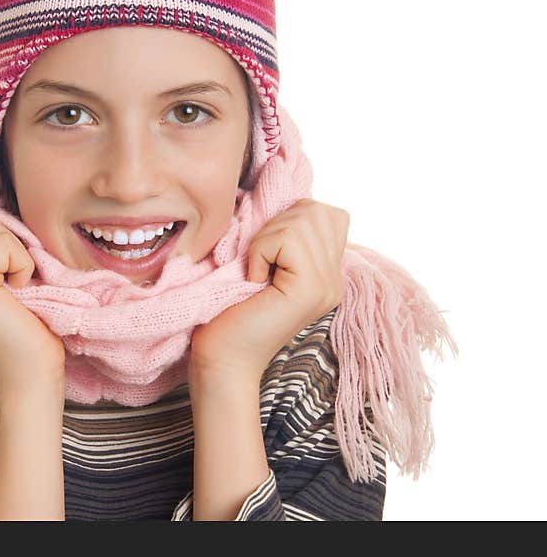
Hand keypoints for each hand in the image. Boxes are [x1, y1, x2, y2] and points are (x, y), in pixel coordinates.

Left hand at [190, 198, 348, 382]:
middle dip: (277, 224)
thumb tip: (282, 197)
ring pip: (304, 219)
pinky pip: (288, 238)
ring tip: (256, 272)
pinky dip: (262, 250)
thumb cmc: (228, 312)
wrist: (221, 359)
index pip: (326, 214)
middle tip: (258, 262)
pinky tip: (254, 279)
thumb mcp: (262, 263)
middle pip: (317, 210)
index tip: (264, 253)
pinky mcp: (311, 289)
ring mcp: (328, 285)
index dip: (287, 220)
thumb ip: (282, 237)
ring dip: (267, 238)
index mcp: (326, 273)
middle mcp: (335, 279)